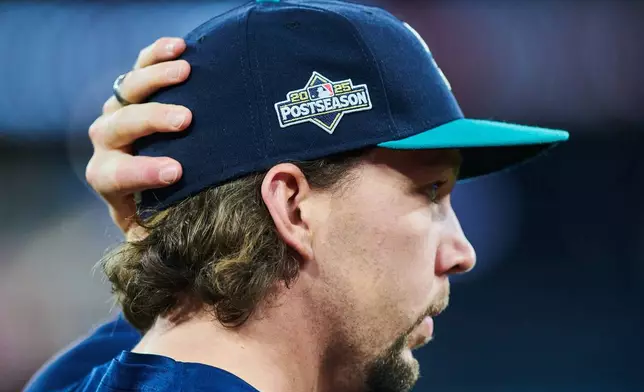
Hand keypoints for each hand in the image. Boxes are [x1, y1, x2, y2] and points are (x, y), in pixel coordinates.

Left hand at [85, 37, 191, 239]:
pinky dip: (156, 54)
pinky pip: (139, 65)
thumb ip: (156, 233)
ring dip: (155, 79)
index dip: (144, 171)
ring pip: (128, 89)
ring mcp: (118, 109)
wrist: (144, 170)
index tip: (176, 171)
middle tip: (185, 119)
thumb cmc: (152, 201)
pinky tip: (180, 47)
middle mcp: (107, 140)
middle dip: (152, 121)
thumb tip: (172, 248)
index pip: (117, 174)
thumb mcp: (150, 223)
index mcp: (108, 176)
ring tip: (185, 72)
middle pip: (120, 125)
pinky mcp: (132, 89)